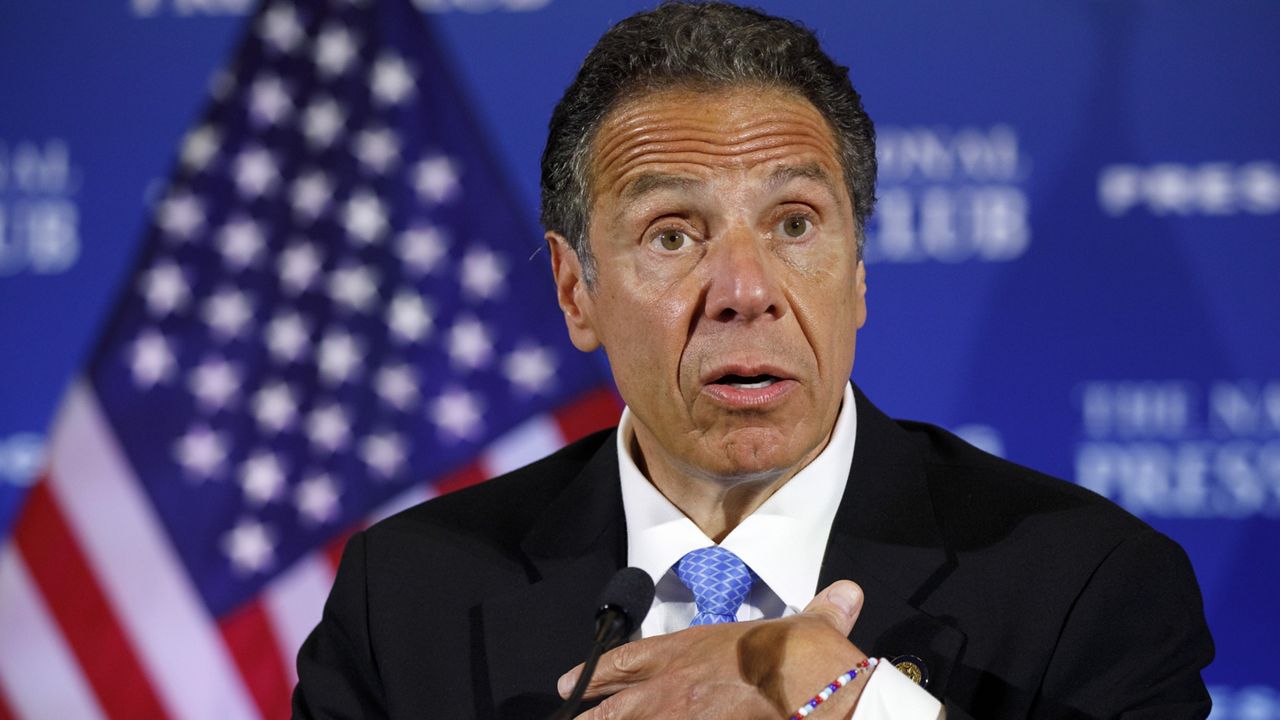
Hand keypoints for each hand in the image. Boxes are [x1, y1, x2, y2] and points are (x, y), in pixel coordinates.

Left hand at [557, 580, 871, 718]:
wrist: (811, 685)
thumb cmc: (806, 657)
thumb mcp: (811, 626)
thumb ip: (822, 612)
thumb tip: (846, 594)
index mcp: (690, 650)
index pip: (629, 659)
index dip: (599, 674)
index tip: (569, 683)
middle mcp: (674, 686)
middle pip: (614, 705)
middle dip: (590, 715)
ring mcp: (678, 718)